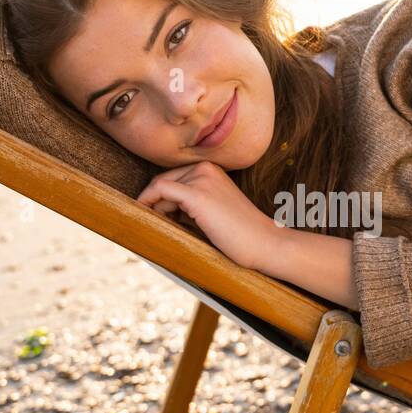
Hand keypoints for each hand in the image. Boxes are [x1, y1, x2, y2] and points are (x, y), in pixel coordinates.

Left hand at [136, 160, 281, 270]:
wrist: (265, 243)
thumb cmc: (242, 235)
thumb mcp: (213, 212)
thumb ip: (190, 205)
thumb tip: (160, 209)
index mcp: (212, 170)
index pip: (174, 178)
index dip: (161, 198)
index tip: (158, 216)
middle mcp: (206, 169)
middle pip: (164, 180)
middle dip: (155, 202)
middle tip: (156, 224)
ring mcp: (202, 179)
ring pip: (160, 186)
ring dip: (154, 207)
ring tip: (161, 227)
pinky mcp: (197, 195)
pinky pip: (160, 190)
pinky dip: (147, 201)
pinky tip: (146, 215)